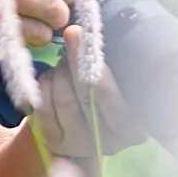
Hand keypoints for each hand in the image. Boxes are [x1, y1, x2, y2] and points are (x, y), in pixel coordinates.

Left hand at [36, 33, 148, 161]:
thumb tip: (87, 33)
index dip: (90, 61)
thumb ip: (113, 63)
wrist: (94, 119)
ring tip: (66, 62)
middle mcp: (109, 142)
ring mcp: (81, 145)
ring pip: (62, 98)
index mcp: (133, 127)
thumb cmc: (116, 90)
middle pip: (84, 94)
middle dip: (74, 60)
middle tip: (71, 36)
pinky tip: (53, 78)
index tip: (79, 32)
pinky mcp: (57, 144)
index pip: (107, 93)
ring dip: (59, 72)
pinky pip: (43, 108)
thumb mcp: (123, 78)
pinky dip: (45, 86)